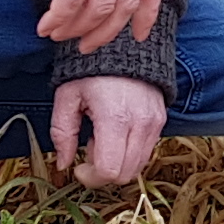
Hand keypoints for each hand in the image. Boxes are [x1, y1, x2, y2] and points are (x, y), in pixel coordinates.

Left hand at [51, 73, 169, 186]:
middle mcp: (140, 124)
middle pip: (125, 175)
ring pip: (138, 167)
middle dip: (103, 172)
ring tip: (102, 138)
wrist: (124, 46)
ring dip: (118, 163)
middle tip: (89, 149)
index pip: (109, 170)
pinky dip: (129, 153)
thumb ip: (62, 133)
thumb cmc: (90, 70)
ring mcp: (155, 123)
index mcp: (115, 118)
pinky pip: (146, 152)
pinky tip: (116, 133)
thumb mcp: (67, 97)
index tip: (78, 167)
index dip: (90, 177)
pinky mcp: (161, 121)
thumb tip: (63, 164)